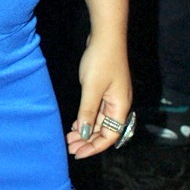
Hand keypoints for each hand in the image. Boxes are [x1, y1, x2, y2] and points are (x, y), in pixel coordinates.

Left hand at [67, 33, 132, 158]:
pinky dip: (87, 119)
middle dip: (88, 141)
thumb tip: (85, 135)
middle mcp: (119, 105)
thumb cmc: (101, 60)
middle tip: (70, 147)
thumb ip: (88, 113)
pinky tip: (76, 123)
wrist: (106, 36)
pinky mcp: (105, 90)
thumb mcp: (91, 89)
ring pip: (100, 121)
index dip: (94, 147)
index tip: (78, 153)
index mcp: (120, 106)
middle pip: (105, 130)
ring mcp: (112, 97)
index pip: (110, 135)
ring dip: (86, 130)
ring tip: (69, 137)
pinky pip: (97, 111)